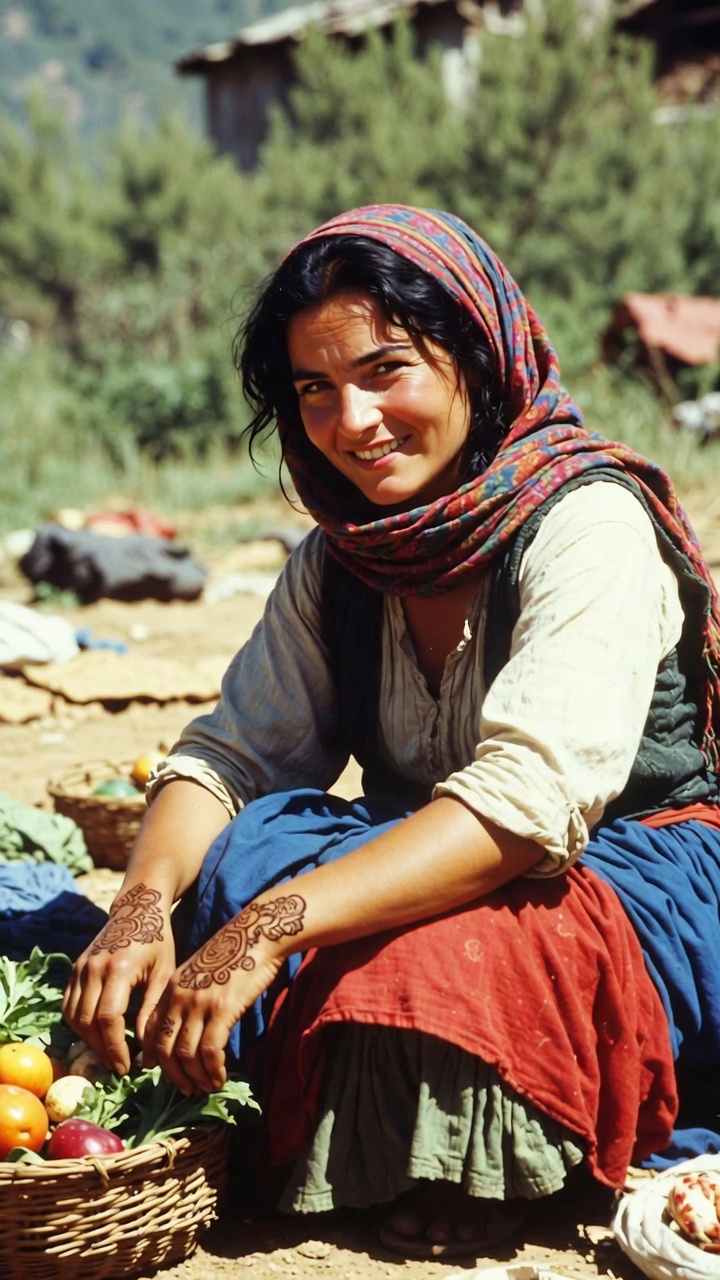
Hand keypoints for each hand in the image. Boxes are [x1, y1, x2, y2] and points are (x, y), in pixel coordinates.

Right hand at [62, 883, 175, 1075]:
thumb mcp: (163, 975)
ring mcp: (80, 967)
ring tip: (108, 1053)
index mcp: (118, 969)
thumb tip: (147, 1054)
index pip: (109, 1018)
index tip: (127, 1067)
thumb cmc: (158, 941)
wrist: (138, 908)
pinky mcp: (75, 968)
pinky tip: (95, 1034)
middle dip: (102, 1049)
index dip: (115, 1047)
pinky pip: (68, 1005)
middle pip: (88, 1021)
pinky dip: (78, 1025)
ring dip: (88, 1040)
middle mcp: (93, 968)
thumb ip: (152, 1012)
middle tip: (118, 1066)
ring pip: (73, 1016)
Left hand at [143, 894, 306, 1093]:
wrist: (256, 934)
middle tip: (188, 1090)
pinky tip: (220, 1077)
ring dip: (196, 1077)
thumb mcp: (199, 974)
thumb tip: (184, 1031)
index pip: (153, 1033)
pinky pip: (211, 1050)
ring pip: (187, 1054)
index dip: (158, 1060)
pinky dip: (213, 1070)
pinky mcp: (223, 1009)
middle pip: (165, 1049)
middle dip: (175, 1076)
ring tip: (207, 1087)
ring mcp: (200, 1003)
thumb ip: (186, 999)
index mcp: (170, 989)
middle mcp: (179, 997)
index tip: (171, 1075)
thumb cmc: (233, 954)